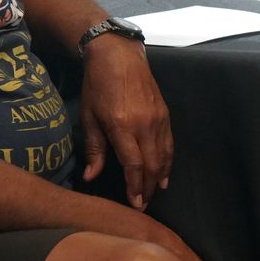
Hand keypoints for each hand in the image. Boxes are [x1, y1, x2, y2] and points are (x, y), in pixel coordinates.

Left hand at [79, 35, 173, 210]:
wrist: (118, 55)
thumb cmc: (98, 85)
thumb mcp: (89, 116)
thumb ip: (94, 149)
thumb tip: (91, 177)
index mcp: (122, 126)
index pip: (134, 165)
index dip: (135, 187)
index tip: (135, 204)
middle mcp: (144, 125)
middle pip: (152, 165)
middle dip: (149, 188)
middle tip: (144, 205)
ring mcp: (158, 119)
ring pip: (164, 156)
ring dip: (160, 177)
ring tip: (155, 193)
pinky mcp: (165, 114)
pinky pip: (170, 144)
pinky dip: (168, 161)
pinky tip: (165, 173)